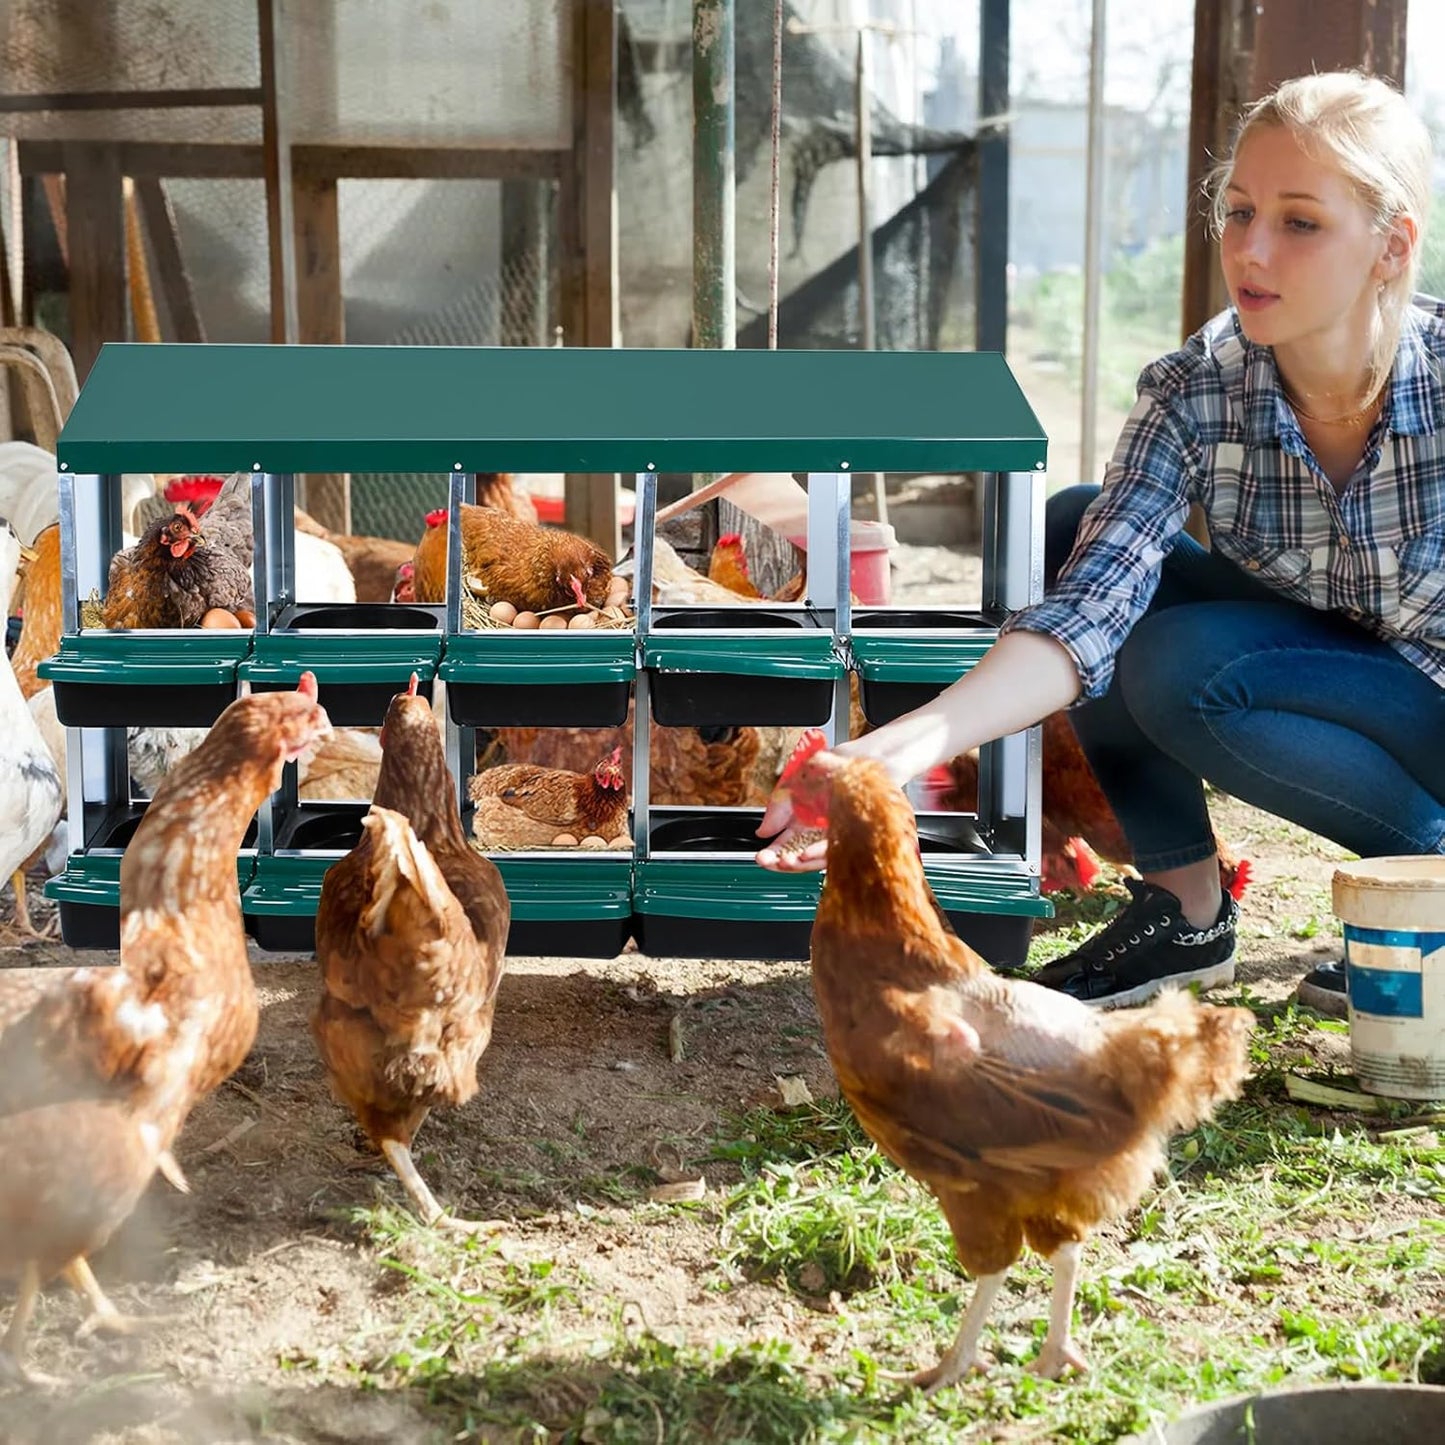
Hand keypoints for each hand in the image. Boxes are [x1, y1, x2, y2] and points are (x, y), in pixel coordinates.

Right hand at [753, 741, 845, 872]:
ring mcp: (837, 833)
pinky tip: (805, 854)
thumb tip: (763, 831)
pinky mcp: (853, 836)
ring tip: (784, 861)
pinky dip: (818, 854)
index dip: (772, 853)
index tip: (760, 856)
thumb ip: (778, 807)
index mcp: (805, 818)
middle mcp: (821, 829)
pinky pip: (835, 850)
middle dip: (781, 861)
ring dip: (799, 863)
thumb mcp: (798, 780)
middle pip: (799, 854)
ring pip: (817, 858)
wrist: (870, 756)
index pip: (786, 843)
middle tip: (768, 861)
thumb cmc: (839, 764)